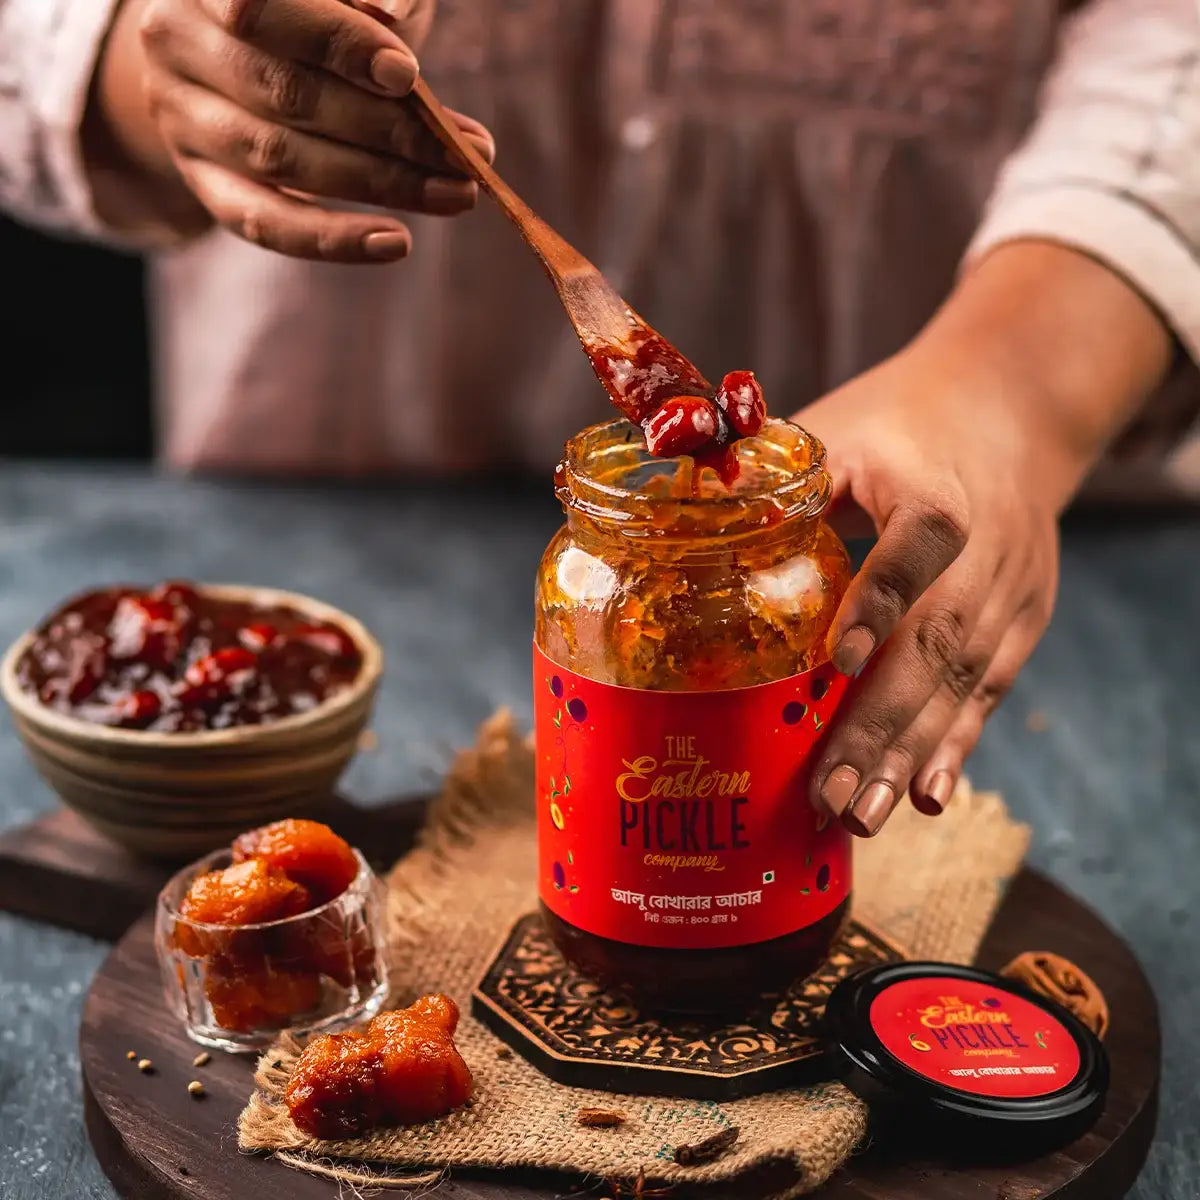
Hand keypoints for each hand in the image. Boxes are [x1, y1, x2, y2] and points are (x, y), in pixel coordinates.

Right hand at [96, 0, 493, 258]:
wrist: (224, 43)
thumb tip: (392, 17)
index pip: (263, 8)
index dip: (338, 42)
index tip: (407, 77)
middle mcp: (174, 41)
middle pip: (287, 95)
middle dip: (389, 130)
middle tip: (469, 153)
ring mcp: (181, 118)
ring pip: (284, 161)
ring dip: (381, 183)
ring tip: (456, 193)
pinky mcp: (202, 180)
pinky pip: (264, 223)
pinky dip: (333, 239)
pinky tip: (396, 242)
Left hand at [798, 344, 1061, 835]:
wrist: (1013, 410)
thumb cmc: (904, 423)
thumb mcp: (840, 428)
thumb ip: (774, 476)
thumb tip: (673, 508)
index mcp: (936, 490)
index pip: (917, 545)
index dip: (881, 601)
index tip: (839, 661)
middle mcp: (986, 550)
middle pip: (938, 642)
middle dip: (882, 726)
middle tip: (833, 795)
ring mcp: (1012, 594)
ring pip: (963, 683)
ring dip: (911, 755)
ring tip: (864, 817)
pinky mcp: (1022, 623)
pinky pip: (986, 693)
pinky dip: (953, 747)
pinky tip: (925, 798)